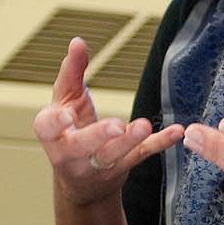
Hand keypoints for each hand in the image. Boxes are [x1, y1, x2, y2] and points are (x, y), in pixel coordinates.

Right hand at [32, 37, 182, 207]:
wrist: (83, 182)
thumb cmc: (69, 133)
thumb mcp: (65, 102)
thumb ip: (71, 73)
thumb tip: (77, 42)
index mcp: (53, 135)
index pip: (47, 129)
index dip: (55, 123)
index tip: (67, 115)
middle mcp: (73, 153)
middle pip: (83, 145)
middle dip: (98, 136)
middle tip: (115, 126)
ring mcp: (99, 164)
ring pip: (114, 154)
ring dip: (130, 140)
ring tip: (143, 125)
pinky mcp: (124, 166)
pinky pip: (142, 154)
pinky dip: (159, 143)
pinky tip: (176, 132)